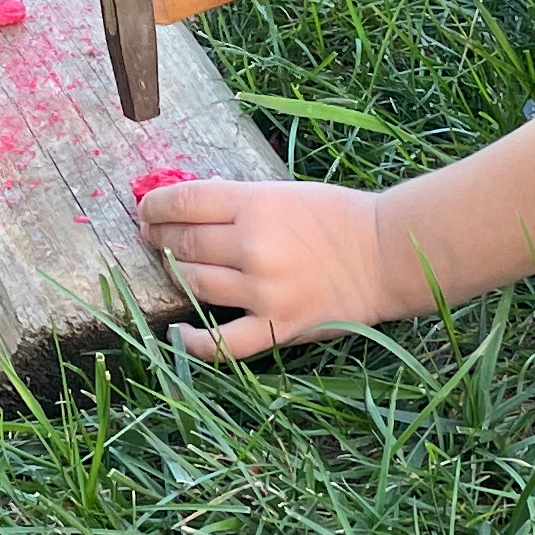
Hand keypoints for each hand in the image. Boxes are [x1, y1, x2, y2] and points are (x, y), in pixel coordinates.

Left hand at [134, 175, 402, 363]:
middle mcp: (253, 246)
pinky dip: (196, 341)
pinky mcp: (277, 326)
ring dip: (175, 275)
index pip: (184, 202)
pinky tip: (180, 334)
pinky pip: (224, 342)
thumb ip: (240, 202)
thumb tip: (189, 206)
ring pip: (196, 283)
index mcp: (256, 205)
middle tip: (150, 237)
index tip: (146, 210)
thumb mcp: (285, 193)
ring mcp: (263, 290)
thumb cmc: (339, 217)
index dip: (156, 206)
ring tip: (172, 269)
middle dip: (159, 238)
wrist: (387, 256)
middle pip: (185, 243)